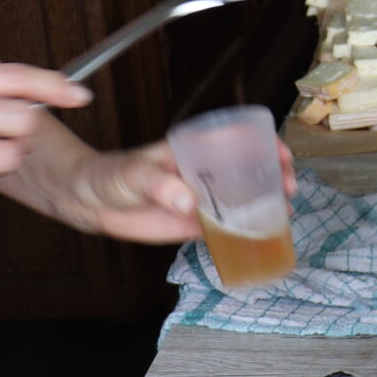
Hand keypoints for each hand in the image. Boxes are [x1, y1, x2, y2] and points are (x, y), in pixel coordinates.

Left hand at [45, 137, 296, 243]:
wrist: (88, 203)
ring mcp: (201, 199)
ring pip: (243, 200)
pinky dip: (244, 232)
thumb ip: (158, 184)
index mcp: (195, 150)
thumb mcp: (133, 174)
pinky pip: (225, 228)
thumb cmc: (109, 176)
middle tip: (288, 188)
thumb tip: (187, 201)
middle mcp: (204, 173)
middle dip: (276, 177)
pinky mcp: (193, 225)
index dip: (266, 144)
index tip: (282, 154)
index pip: (239, 140)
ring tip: (284, 213)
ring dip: (266, 206)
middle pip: (250, 171)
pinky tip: (261, 236)